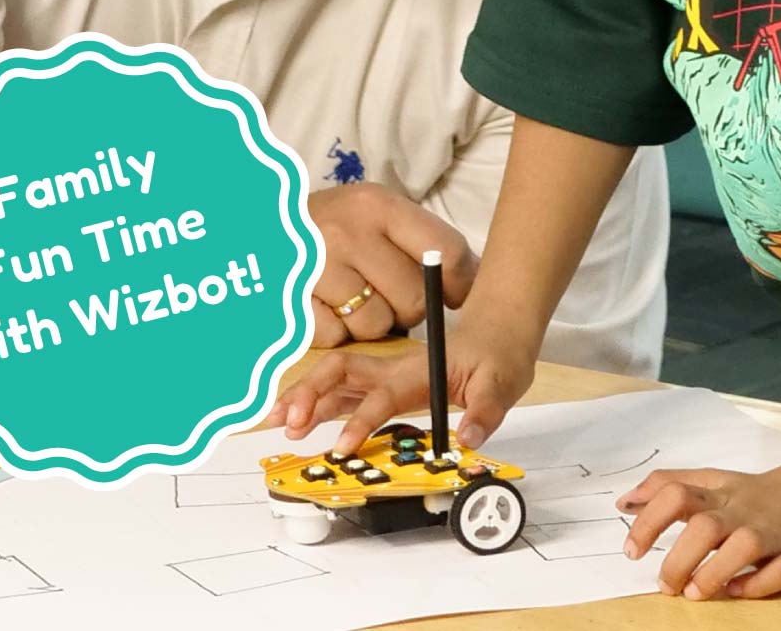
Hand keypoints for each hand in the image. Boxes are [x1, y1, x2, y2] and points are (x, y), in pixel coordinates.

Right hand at [265, 316, 535, 455]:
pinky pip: (345, 392)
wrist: (499, 333)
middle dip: (312, 394)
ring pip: (336, 380)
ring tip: (277, 420)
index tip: (343, 447)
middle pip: (342, 373)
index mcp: (419, 370)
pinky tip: (299, 417)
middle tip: (290, 423)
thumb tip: (467, 440)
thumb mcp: (502, 383)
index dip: (362, 420)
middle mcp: (395, 368)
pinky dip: (318, 403)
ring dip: (306, 397)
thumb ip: (484, 410)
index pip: (382, 394)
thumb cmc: (498, 354)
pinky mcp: (385, 383)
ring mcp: (387, 374)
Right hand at [306, 183, 477, 345]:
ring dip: (372, 324)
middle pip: (415, 299)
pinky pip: (339, 340)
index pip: (444, 251)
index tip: (458, 296)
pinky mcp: (292, 303)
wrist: (257, 227)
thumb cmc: (331, 225)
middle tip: (389, 294)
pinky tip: (327, 308)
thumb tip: (477, 281)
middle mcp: (347, 231)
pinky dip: (338, 334)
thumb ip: (420, 242)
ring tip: (353, 299)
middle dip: (409, 307)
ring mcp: (316, 268)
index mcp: (376, 204)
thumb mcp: (373, 214)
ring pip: (378, 326)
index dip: (460, 282)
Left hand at [618, 459, 780, 599]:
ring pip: (742, 546)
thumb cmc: (765, 493)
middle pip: (704, 523)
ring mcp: (776, 531)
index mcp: (722, 491)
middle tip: (663, 584)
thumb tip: (625, 502)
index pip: (675, 492)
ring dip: (713, 571)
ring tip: (692, 593)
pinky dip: (756, 584)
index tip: (630, 550)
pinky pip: (779, 571)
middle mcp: (745, 509)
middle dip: (677, 556)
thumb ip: (674, 487)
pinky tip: (736, 594)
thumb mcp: (718, 481)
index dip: (647, 520)